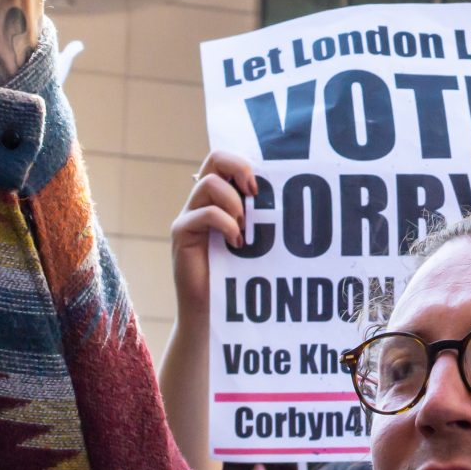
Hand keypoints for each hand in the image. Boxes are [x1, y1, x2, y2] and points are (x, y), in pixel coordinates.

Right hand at [172, 152, 257, 311]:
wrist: (213, 310)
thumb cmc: (239, 274)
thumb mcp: (256, 239)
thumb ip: (262, 216)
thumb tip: (289, 195)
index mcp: (220, 197)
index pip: (227, 160)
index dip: (245, 163)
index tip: (263, 184)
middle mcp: (202, 200)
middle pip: (214, 159)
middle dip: (239, 168)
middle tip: (255, 192)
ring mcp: (189, 215)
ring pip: (208, 183)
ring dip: (233, 201)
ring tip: (244, 226)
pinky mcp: (181, 233)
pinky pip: (203, 213)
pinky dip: (224, 223)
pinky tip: (236, 242)